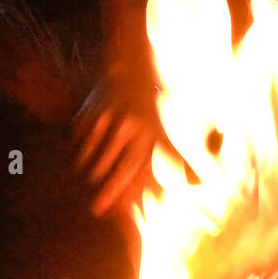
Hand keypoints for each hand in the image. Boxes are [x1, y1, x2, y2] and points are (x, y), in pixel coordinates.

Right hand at [71, 58, 163, 216]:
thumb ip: (178, 158)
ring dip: (85, 171)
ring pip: (87, 156)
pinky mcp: (87, 112)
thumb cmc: (149, 108)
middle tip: (96, 210)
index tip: (105, 210)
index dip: (118, 190)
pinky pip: (76, 141)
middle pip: (106, 166)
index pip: (130, 167)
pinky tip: (77, 158)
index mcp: (146, 131)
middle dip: (101, 189)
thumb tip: (203, 182)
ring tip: (85, 182)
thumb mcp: (165, 129)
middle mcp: (126, 125)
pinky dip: (75, 152)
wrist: (131, 67)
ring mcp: (104, 118)